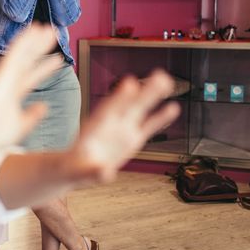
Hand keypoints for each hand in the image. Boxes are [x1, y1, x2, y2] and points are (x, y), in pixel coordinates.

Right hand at [0, 25, 61, 147]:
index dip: (46, 67)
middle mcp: (11, 81)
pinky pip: (15, 52)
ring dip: (35, 40)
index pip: (34, 76)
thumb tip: (44, 106)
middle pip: (29, 60)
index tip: (58, 60)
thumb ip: (33, 115)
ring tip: (48, 28)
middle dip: (41, 48)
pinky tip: (33, 30)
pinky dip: (24, 41)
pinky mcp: (3, 72)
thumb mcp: (22, 124)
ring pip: (23, 53)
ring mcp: (7, 76)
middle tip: (53, 35)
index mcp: (14, 93)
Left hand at [66, 70, 180, 183]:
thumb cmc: (75, 167)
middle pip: (130, 104)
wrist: (77, 168)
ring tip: (167, 81)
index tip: (130, 83)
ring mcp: (123, 129)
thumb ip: (94, 172)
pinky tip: (174, 107)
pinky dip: (160, 117)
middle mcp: (112, 124)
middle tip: (160, 75)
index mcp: (96, 128)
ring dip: (153, 96)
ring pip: (141, 109)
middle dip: (144, 91)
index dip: (119, 98)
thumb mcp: (81, 171)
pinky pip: (148, 126)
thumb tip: (106, 174)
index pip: (109, 110)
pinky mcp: (132, 139)